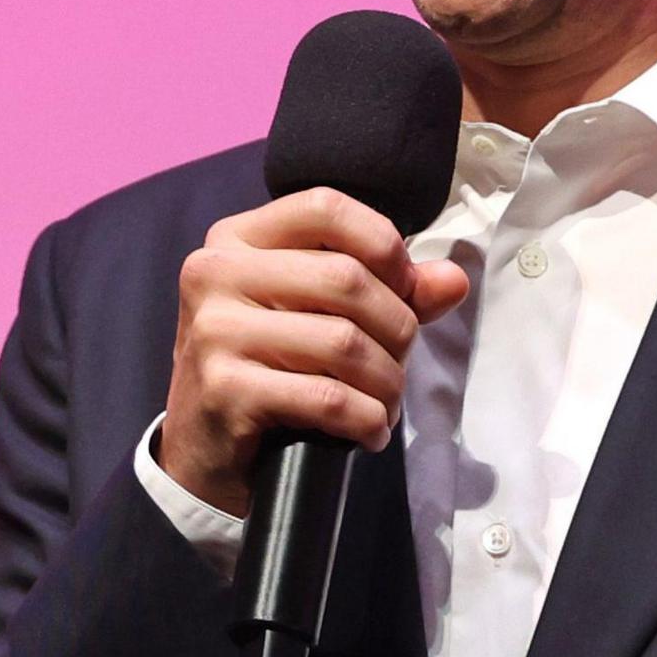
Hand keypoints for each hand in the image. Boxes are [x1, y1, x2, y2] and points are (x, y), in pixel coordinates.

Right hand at [157, 189, 473, 515]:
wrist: (204, 449)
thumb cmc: (266, 369)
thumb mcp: (315, 315)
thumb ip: (385, 290)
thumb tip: (453, 280)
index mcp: (235, 239)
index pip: (325, 208)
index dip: (382, 243)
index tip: (403, 286)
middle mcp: (215, 273)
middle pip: (346, 277)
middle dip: (396, 328)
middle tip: (398, 363)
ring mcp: (214, 330)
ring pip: (343, 341)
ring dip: (387, 381)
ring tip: (386, 403)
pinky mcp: (224, 388)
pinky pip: (327, 397)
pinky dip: (366, 419)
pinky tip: (369, 431)